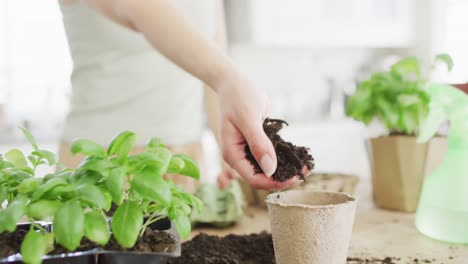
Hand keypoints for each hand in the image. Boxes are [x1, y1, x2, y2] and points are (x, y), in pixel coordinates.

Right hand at [216, 71, 298, 189]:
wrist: (235, 83)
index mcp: (233, 154)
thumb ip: (258, 144)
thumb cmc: (238, 97)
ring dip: (287, 168)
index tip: (294, 178)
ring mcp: (249, 150)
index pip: (253, 178)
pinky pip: (273, 154)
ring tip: (306, 165)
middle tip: (305, 172)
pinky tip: (301, 155)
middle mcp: (240, 156)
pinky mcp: (259, 143)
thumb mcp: (249, 119)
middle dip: (283, 177)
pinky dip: (286, 156)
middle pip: (262, 176)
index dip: (273, 182)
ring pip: (269, 167)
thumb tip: (270, 169)